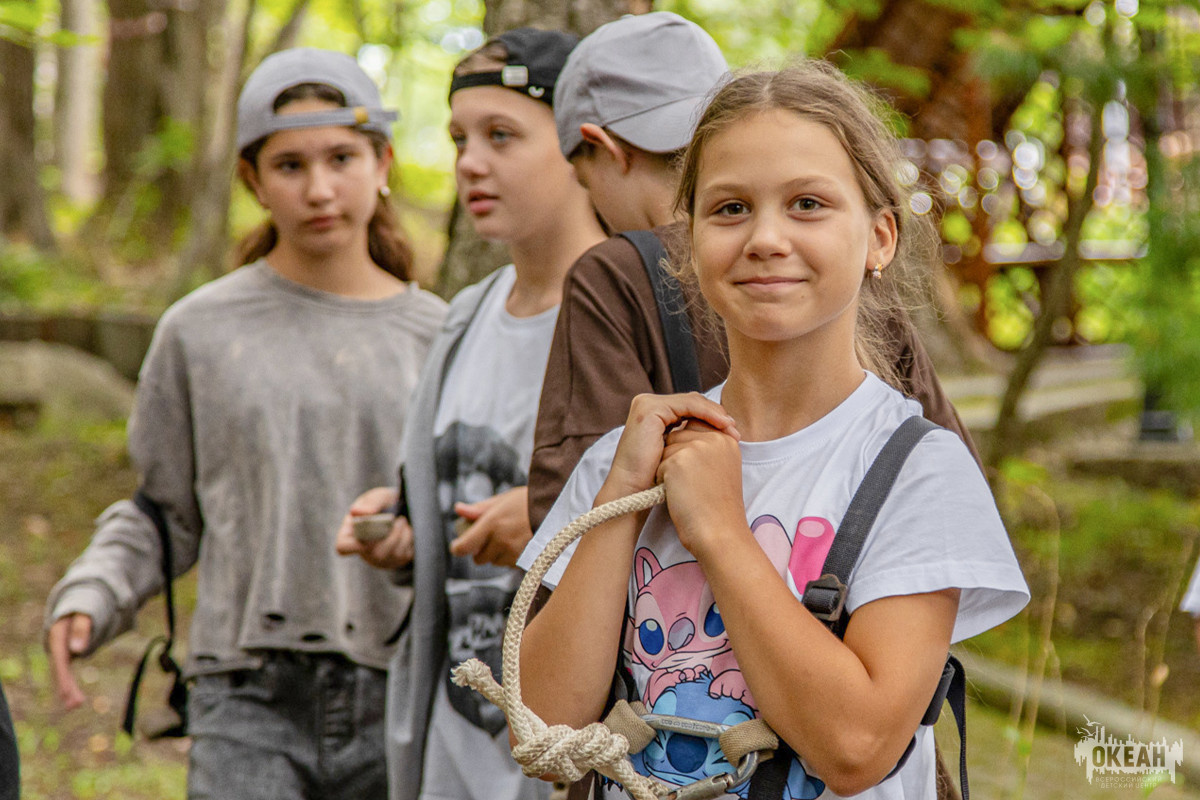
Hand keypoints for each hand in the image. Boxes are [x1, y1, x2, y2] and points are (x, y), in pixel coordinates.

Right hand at [47, 613, 91, 709]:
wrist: (77, 608)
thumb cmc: (82, 610)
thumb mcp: (84, 615)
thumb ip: (82, 629)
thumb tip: (77, 650)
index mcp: (57, 637)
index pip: (60, 659)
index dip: (63, 676)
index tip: (67, 691)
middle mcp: (56, 648)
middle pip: (60, 670)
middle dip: (66, 687)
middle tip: (75, 704)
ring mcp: (61, 653)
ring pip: (63, 674)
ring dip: (68, 691)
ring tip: (76, 706)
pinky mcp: (67, 658)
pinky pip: (67, 674)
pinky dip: (71, 687)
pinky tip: (76, 701)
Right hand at [336, 486, 414, 569]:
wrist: (404, 509)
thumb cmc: (385, 503)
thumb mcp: (379, 497)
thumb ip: (371, 502)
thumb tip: (358, 512)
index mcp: (351, 533)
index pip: (343, 547)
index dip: (354, 545)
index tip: (369, 535)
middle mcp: (364, 551)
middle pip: (376, 553)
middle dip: (391, 535)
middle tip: (399, 519)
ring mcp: (381, 559)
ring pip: (393, 554)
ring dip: (401, 534)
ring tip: (402, 520)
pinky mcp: (397, 561)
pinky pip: (405, 555)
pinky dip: (409, 538)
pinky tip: (406, 530)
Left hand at [449, 487, 530, 567]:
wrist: (561, 510)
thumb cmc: (530, 501)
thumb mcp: (504, 499)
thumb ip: (480, 508)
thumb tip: (458, 509)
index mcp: (491, 523)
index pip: (463, 547)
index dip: (458, 548)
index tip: (458, 545)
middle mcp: (501, 540)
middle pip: (479, 558)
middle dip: (481, 550)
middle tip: (491, 536)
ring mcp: (514, 553)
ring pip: (495, 562)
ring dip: (497, 554)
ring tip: (511, 537)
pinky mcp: (526, 561)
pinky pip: (510, 565)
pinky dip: (511, 558)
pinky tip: (521, 544)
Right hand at [602, 393, 739, 500]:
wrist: (633, 493)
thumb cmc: (654, 481)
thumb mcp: (677, 454)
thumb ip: (690, 439)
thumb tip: (722, 434)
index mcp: (653, 413)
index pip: (690, 409)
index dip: (713, 418)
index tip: (733, 434)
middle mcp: (648, 405)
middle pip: (691, 403)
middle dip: (716, 416)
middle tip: (735, 431)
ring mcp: (647, 404)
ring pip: (691, 402)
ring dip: (715, 414)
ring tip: (731, 428)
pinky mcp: (650, 409)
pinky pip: (686, 405)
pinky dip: (707, 413)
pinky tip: (722, 425)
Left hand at [658, 419, 746, 557]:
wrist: (720, 533)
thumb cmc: (717, 508)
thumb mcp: (721, 470)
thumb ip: (706, 449)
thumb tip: (680, 437)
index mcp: (726, 440)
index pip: (695, 427)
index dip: (686, 450)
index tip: (693, 473)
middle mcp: (714, 438)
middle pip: (677, 437)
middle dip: (676, 459)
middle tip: (692, 486)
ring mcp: (696, 447)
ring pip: (665, 449)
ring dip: (668, 470)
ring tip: (687, 491)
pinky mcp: (678, 460)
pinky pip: (659, 464)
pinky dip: (663, 482)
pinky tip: (679, 496)